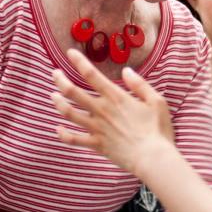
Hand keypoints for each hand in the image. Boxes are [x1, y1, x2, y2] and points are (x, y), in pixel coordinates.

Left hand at [51, 48, 174, 174]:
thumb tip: (126, 71)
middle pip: (73, 92)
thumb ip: (140, 84)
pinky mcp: (96, 145)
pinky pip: (74, 139)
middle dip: (60, 81)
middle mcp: (102, 110)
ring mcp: (97, 128)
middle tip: (54, 73)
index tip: (69, 52)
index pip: (92, 75)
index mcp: (116, 97)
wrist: (153, 158)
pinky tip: (58, 128)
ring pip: (69, 113)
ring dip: (58, 103)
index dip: (78, 61)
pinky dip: (63, 134)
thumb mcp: (156, 101)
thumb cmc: (157, 129)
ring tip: (53, 96)